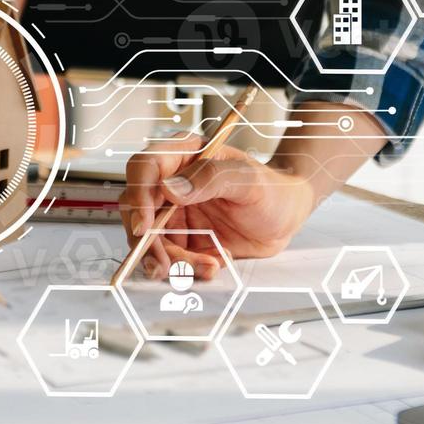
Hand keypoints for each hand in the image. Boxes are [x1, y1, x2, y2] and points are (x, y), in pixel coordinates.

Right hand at [119, 135, 315, 279]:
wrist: (286, 215)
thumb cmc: (271, 188)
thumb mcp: (248, 180)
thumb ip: (210, 179)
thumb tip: (169, 189)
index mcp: (183, 156)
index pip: (144, 169)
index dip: (138, 197)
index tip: (144, 227)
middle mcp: (171, 184)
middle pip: (136, 210)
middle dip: (146, 241)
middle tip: (163, 265)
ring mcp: (174, 213)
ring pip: (150, 240)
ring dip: (171, 261)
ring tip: (206, 265)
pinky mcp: (182, 238)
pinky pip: (171, 258)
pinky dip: (187, 268)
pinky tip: (213, 263)